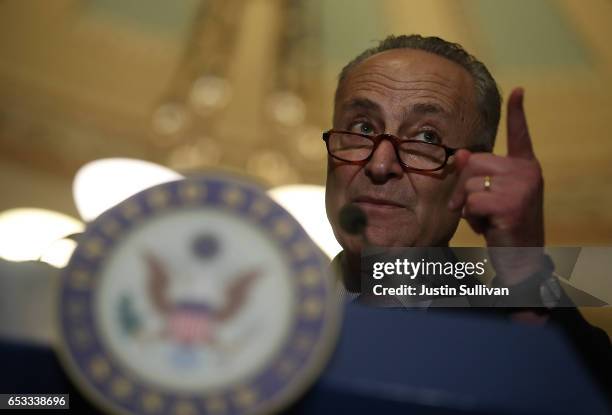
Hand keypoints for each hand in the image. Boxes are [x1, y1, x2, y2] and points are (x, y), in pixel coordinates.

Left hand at [448, 88, 545, 284]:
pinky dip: (471, 217)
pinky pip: (470, 201)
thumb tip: (461, 154)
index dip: (517, 112)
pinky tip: (488, 226)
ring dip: (466, 205)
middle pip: (474, 162)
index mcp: (525, 167)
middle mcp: (527, 172)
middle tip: (472, 208)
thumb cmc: (502, 225)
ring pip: (468, 183)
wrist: (520, 258)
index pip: (521, 135)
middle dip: (462, 186)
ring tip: (485, 218)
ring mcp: (521, 186)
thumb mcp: (488, 196)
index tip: (518, 90)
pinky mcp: (510, 203)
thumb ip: (477, 175)